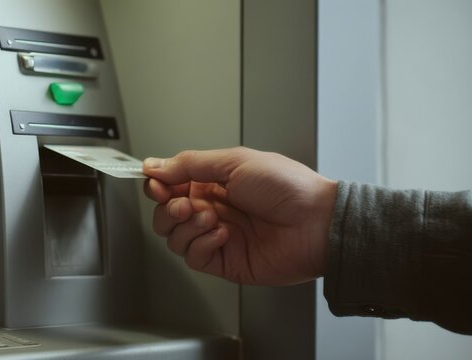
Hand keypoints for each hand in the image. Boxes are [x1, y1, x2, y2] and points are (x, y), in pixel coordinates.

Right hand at [142, 147, 336, 285]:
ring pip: (174, 238)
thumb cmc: (287, 187)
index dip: (158, 185)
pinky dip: (202, 245)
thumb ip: (189, 164)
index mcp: (213, 182)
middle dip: (168, 209)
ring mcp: (216, 236)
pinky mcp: (224, 262)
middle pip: (166, 214)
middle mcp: (212, 209)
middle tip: (184, 204)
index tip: (156, 184)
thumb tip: (155, 164)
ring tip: (210, 218)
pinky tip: (222, 235)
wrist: (316, 223)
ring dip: (186, 226)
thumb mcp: (234, 162)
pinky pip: (193, 258)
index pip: (170, 185)